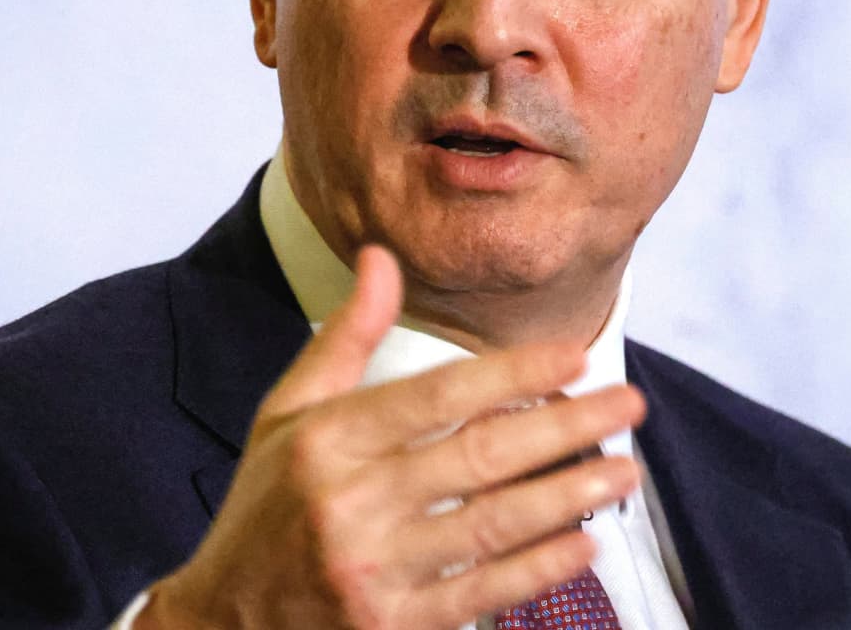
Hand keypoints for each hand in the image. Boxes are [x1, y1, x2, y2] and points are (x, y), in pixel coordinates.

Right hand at [137, 244, 644, 628]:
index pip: (439, 396)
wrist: (223, 622)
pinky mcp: (392, 627)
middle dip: (566, 427)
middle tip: (627, 404)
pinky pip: (483, 593)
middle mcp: (350, 503)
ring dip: (570, 495)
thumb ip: (346, 338)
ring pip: (493, 526)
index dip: (514, 374)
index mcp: (326, 442)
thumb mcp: (287, 414)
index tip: (574, 357)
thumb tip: (381, 257)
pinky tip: (583, 542)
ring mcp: (373, 572)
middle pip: (480, 458)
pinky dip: (540, 568)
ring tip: (624, 469)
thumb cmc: (264, 510)